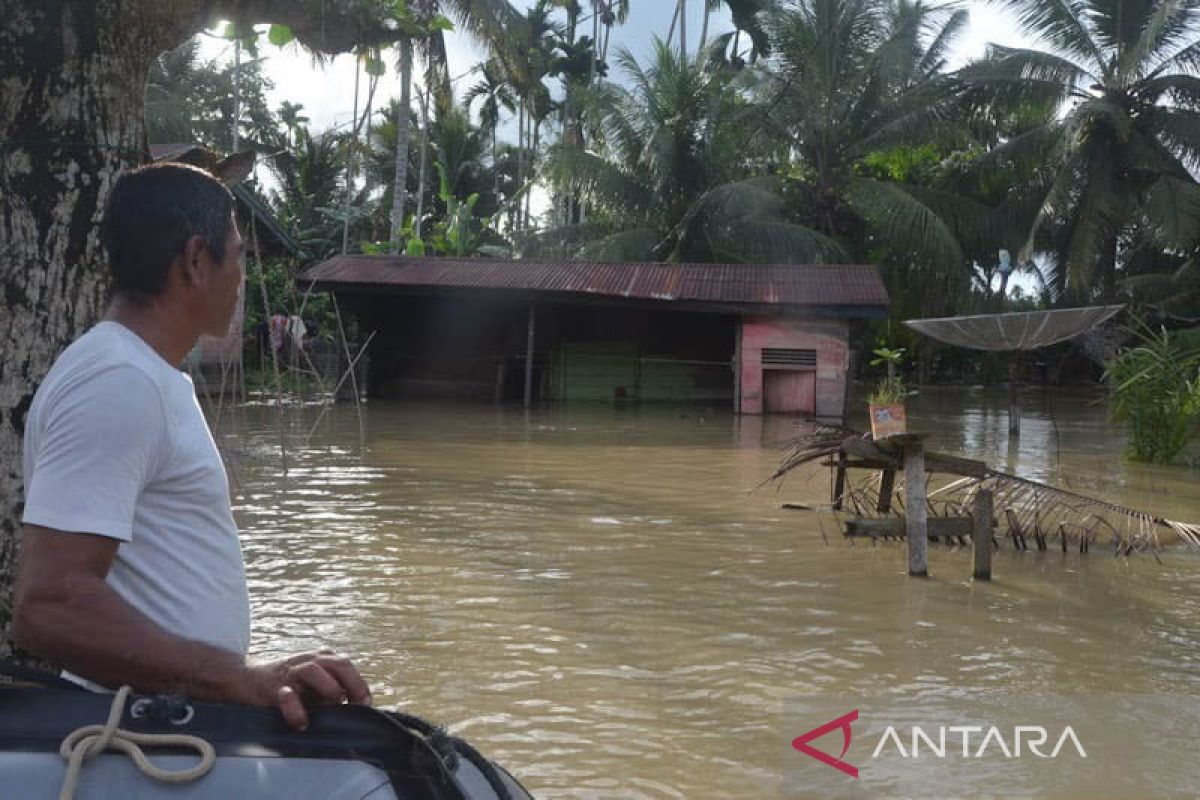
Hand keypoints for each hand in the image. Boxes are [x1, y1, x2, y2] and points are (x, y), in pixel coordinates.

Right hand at [243, 650, 371, 729]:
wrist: (246, 678)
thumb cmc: (288, 684)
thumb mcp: (313, 683)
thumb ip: (332, 691)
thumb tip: (355, 711)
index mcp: (321, 658)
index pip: (347, 665)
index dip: (360, 684)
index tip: (366, 703)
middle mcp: (308, 660)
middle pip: (338, 663)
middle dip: (353, 683)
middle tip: (359, 705)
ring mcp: (290, 672)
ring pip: (314, 671)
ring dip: (330, 688)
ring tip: (337, 703)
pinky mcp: (272, 687)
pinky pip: (286, 695)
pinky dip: (296, 709)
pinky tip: (303, 723)